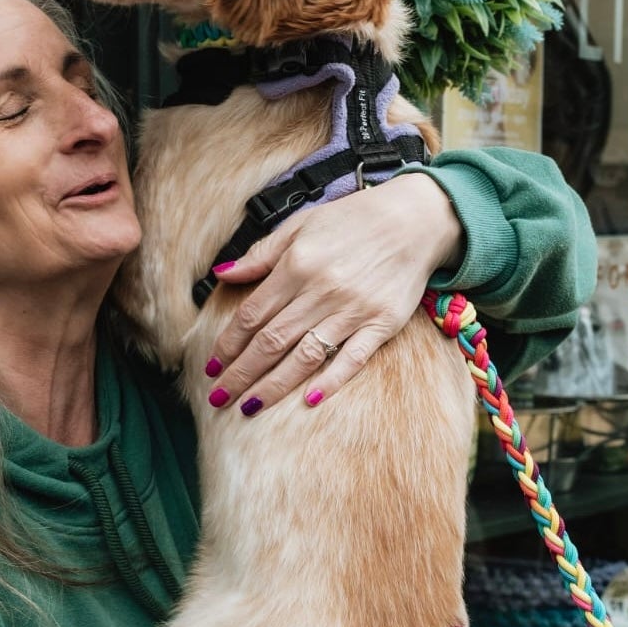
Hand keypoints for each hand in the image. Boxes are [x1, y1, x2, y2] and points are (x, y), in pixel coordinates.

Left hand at [201, 171, 463, 415]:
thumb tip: (222, 275)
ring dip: (273, 386)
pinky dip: (330, 381)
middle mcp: (321, 291)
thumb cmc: (354, 219)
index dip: (228, 344)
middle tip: (218, 398)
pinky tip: (309, 400)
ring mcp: (352, 311)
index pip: (252, 315)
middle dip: (240, 374)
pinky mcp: (381, 324)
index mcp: (297, 265)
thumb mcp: (301, 223)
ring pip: (303, 356)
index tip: (212, 366)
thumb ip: (261, 254)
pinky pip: (351, 359)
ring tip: (248, 407)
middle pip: (270, 342)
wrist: (415, 219)